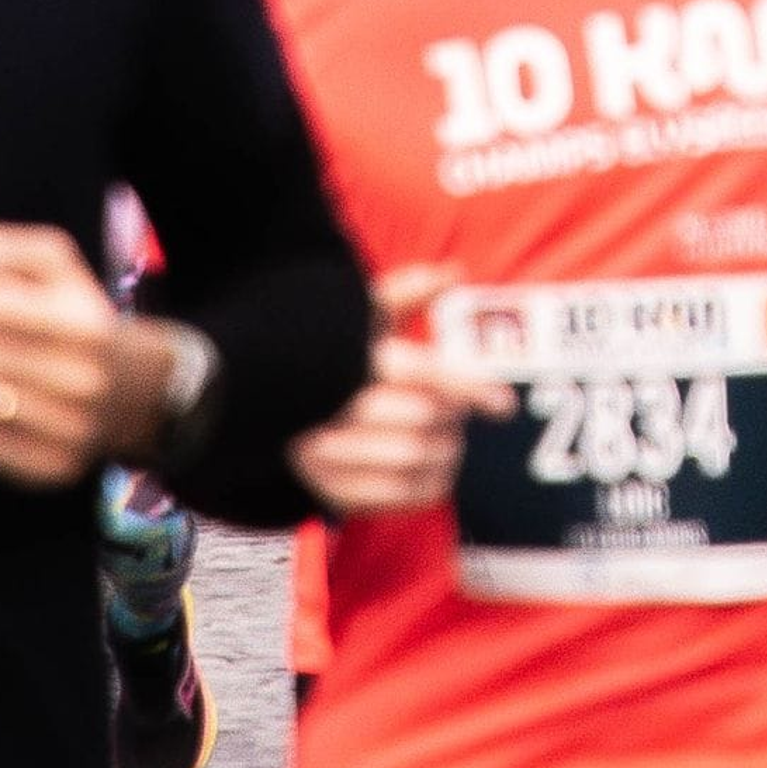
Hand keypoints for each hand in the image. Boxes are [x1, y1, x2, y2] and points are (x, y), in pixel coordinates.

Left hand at [0, 224, 177, 489]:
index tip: (5, 308)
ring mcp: (69, 431)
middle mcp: (84, 381)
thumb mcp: (56, 264)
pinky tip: (5, 411)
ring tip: (0, 375)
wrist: (133, 389)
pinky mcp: (49, 469)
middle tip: (0, 343)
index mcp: (87, 324)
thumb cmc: (79, 317)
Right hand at [291, 268, 512, 516]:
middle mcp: (334, 405)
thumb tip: (455, 271)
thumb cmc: (330, 351)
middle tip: (458, 412)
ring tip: (449, 438)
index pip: (421, 372)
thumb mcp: (360, 313)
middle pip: (422, 417)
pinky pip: (395, 497)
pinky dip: (428, 485)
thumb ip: (408, 292)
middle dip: (453, 416)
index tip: (504, 404)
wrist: (262, 399)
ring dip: (445, 451)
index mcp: (351, 358)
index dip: (468, 388)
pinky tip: (436, 468)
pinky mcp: (328, 488)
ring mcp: (326, 452)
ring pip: (412, 459)